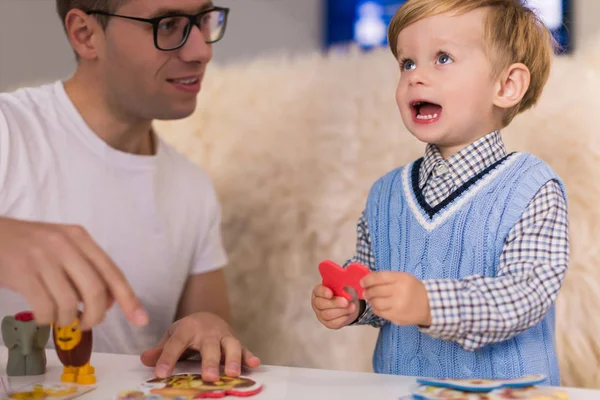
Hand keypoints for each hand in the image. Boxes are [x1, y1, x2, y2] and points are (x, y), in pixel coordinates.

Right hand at [0, 217, 147, 329]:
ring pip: (69, 302)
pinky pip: (45, 307)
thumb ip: (86, 268)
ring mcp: (43, 258)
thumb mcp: (62, 246)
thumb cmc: (29, 245)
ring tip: (61, 317)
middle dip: (96, 315)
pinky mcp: (22, 272)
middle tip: (88, 323)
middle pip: (96, 290)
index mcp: (80, 237)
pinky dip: (48, 318)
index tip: (141, 319)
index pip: (112, 272)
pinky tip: (44, 315)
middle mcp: (65, 244)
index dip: (129, 298)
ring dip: (68, 319)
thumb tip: (110, 302)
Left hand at [140, 312, 260, 381]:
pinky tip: (254, 364)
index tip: (160, 374)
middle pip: (209, 346)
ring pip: (230, 345)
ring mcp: (223, 336)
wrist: (207, 317)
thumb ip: (160, 350)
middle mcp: (207, 332)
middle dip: (210, 361)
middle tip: (209, 377)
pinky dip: (249, 356)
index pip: (176, 343)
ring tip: (232, 374)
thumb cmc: (187, 333)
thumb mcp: (171, 337)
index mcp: (187, 329)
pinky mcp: (235, 342)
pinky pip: (244, 348)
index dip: (168, 358)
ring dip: (233, 359)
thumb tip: (144, 359)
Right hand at [311, 284, 360, 328]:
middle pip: (321, 304)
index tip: (331, 293)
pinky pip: (334, 323)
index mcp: (319, 292)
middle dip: (334, 303)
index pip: (318, 291)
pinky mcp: (328, 324)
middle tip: (346, 302)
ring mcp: (321, 315)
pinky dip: (343, 318)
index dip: (323, 292)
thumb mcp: (343, 287)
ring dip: (341, 311)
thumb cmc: (344, 293)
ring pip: (327, 315)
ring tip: (352, 307)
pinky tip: (348, 313)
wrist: (350, 304)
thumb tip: (344, 291)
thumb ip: (341, 287)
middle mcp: (317, 303)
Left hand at [361, 271, 431, 325]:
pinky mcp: (396, 316)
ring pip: (376, 302)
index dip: (368, 279)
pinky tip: (378, 305)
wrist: (429, 305)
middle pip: (375, 290)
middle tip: (365, 291)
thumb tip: (367, 280)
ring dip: (370, 300)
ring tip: (371, 298)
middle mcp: (400, 291)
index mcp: (401, 279)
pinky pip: (379, 312)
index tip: (362, 282)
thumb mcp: (403, 277)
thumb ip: (387, 278)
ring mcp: (398, 305)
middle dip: (367, 291)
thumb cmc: (413, 289)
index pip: (379, 277)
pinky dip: (375, 308)